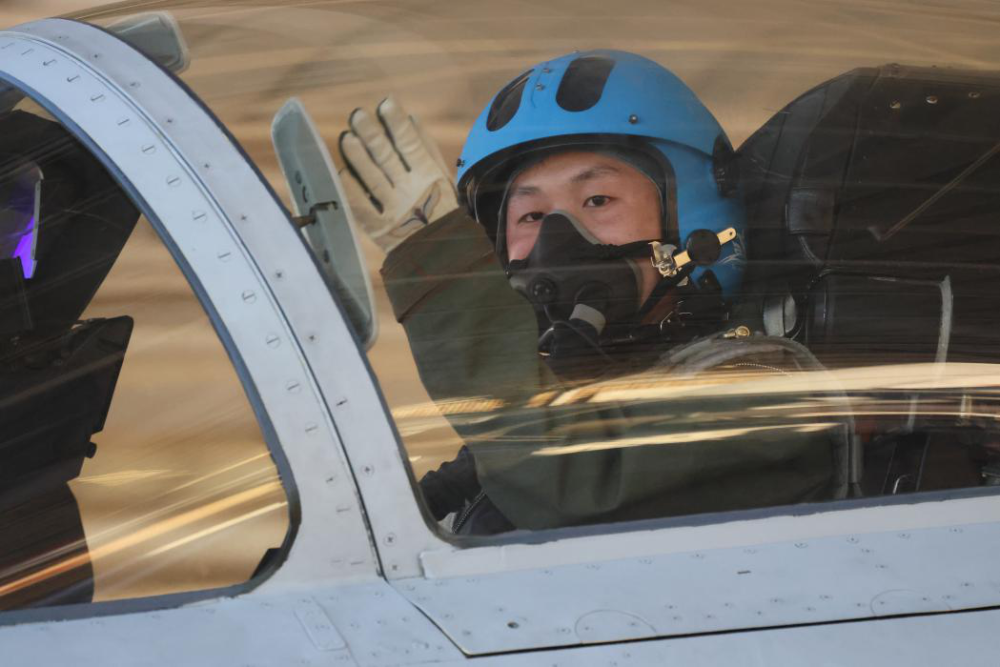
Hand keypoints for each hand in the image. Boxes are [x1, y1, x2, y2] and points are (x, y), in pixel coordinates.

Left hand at [339, 97, 458, 252]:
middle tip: (357, 115)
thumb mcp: (443, 180)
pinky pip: (362, 207)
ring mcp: (395, 210)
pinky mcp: (380, 229)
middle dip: (372, 135)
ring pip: (373, 180)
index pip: (411, 145)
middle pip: (388, 159)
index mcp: (430, 177)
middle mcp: (411, 191)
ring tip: (347, 138)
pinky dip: (351, 190)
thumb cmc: (442, 212)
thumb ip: (427, 149)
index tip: (385, 104)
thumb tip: (412, 118)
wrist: (444, 257)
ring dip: (358, 158)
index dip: (397, 124)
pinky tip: (341, 172)